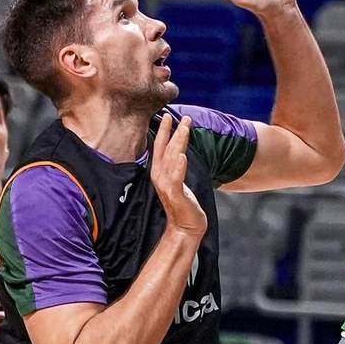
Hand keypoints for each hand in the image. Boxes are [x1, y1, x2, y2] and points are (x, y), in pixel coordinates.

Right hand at [150, 112, 205, 245]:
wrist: (184, 227)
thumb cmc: (183, 205)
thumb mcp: (177, 181)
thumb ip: (175, 167)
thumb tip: (178, 151)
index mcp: (159, 172)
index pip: (160, 147)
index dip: (164, 131)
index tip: (168, 116)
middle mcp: (160, 177)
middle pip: (166, 149)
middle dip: (174, 132)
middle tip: (184, 117)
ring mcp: (166, 186)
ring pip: (172, 159)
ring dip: (178, 142)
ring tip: (185, 128)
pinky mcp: (175, 194)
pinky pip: (177, 178)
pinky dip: (179, 166)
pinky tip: (182, 156)